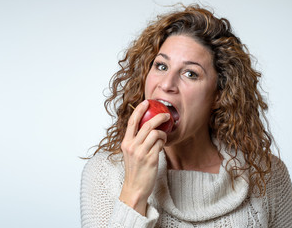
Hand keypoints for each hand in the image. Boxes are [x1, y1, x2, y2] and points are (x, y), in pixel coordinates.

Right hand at [119, 100, 168, 215]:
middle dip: (159, 117)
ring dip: (163, 133)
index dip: (139, 110)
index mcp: (126, 143)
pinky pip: (160, 144)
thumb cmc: (134, 170)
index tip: (146, 102)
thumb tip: (146, 128)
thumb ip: (135, 141)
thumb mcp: (130, 153)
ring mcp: (141, 153)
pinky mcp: (150, 159)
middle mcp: (132, 146)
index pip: (132, 122)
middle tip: (166, 115)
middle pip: (146, 125)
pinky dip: (163, 142)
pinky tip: (163, 145)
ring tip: (164, 136)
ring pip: (155, 134)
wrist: (135, 188)